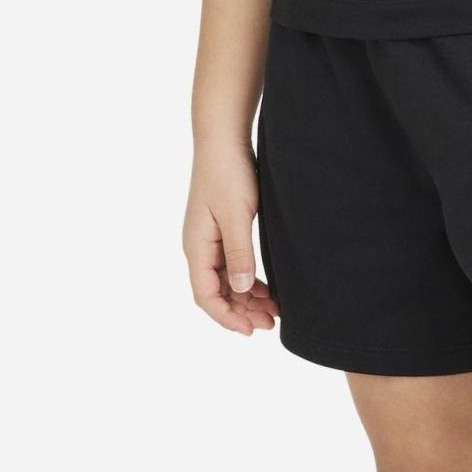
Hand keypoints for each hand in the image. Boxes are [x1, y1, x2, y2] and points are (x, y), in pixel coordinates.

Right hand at [183, 143, 276, 335]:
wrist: (223, 141)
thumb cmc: (227, 174)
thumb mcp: (237, 216)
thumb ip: (240, 253)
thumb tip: (242, 289)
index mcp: (197, 247)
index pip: (206, 296)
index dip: (227, 317)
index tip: (250, 330)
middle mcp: (199, 247)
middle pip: (217, 292)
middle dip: (241, 311)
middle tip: (271, 323)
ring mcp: (210, 240)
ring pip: (227, 281)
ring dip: (247, 297)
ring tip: (274, 310)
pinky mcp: (222, 231)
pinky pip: (233, 266)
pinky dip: (249, 280)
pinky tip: (267, 288)